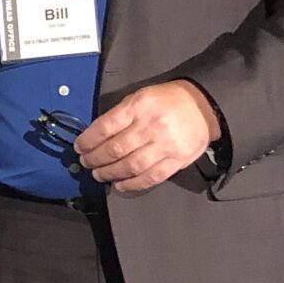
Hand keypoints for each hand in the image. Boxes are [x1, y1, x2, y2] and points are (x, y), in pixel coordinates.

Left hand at [76, 80, 221, 193]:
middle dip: (95, 159)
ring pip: (130, 166)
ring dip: (110, 173)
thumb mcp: (140, 97)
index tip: (80, 147)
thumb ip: (120, 115)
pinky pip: (151, 177)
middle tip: (86, 162)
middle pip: (115, 149)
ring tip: (99, 174)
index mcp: (140, 106)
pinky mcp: (177, 161)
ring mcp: (166, 145)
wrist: (203, 106)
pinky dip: (132, 185)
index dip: (88, 140)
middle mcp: (152, 126)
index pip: (106, 127)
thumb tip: (95, 136)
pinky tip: (120, 185)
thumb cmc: (167, 101)